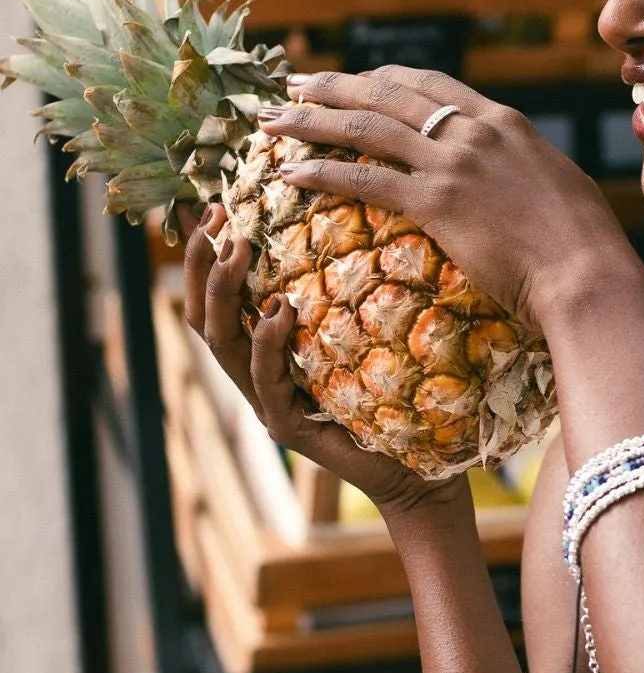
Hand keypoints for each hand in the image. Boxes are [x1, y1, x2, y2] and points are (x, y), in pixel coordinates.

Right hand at [180, 203, 466, 520]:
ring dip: (226, 292)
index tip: (203, 203)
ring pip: (223, 343)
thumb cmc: (390, 398)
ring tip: (236, 248)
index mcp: (265, 353)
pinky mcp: (289, 428)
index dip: (202, 254)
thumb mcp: (360, 338)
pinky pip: (266, 382)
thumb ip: (340, 300)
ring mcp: (268, 403)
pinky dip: (269, 343)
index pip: (218, 297)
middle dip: (201, 263)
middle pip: (204, 315)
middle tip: (212, 215)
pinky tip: (278, 311)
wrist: (413, 470)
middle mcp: (256, 376)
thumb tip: (345, 231)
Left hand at [256, 66, 643, 330]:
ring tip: (273, 120)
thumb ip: (525, 172)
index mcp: (505, 123)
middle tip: (294, 83)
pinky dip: (321, 173)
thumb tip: (516, 181)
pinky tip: (289, 174)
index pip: (431, 83)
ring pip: (365, 128)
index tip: (355, 80)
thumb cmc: (586, 247)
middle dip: (333, 86)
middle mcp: (475, 131)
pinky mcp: (438, 203)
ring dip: (311, 120)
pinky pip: (365, 180)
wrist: (590, 276)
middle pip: (387, 94)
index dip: (382, 78)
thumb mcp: (557, 189)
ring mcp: (454, 164)